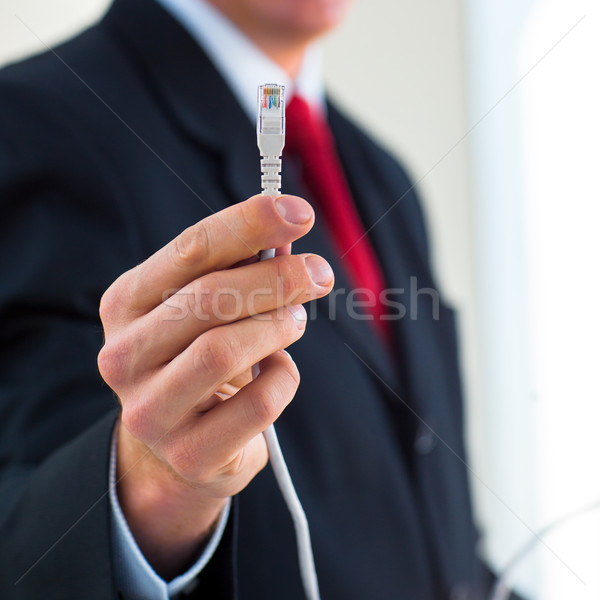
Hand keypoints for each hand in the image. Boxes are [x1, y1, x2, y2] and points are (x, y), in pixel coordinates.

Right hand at [97, 194, 333, 577]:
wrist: (177, 445)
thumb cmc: (198, 358)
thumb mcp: (204, 309)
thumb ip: (236, 270)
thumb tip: (287, 232)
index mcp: (125, 304)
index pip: (191, 250)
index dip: (249, 224)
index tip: (298, 211)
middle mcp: (124, 355)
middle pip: (210, 298)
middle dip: (278, 278)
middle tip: (319, 274)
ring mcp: (150, 411)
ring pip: (226, 349)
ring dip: (279, 326)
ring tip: (295, 321)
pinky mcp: (189, 453)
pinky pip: (260, 402)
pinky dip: (285, 376)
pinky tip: (278, 370)